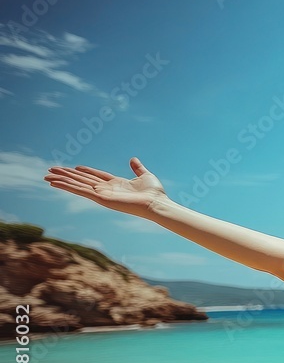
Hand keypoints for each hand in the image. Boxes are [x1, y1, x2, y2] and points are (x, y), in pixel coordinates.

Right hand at [44, 157, 168, 217]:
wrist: (156, 203)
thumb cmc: (154, 193)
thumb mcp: (145, 176)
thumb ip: (137, 168)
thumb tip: (133, 159)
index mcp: (116, 184)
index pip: (96, 176)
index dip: (85, 171)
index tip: (75, 167)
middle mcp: (107, 189)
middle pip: (83, 180)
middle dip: (67, 175)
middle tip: (51, 170)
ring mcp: (102, 194)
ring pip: (78, 185)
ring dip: (62, 180)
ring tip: (47, 176)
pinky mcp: (101, 199)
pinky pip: (81, 191)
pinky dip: (67, 186)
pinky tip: (55, 183)